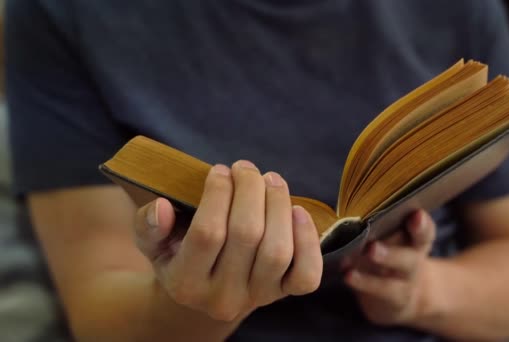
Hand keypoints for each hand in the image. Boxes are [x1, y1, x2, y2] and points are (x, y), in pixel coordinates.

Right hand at [133, 161, 322, 321]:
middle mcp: (222, 297)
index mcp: (185, 284)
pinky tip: (298, 211)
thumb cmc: (178, 254)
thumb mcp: (153, 242)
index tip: (219, 170)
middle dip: (250, 190)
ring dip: (278, 205)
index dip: (218, 194)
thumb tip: (162, 207)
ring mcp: (257, 298)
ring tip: (271, 179)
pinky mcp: (284, 294)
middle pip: (247, 235)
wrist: (206, 291)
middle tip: (245, 168)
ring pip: (277, 251)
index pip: (207, 233)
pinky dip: (308, 241)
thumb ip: (148, 226)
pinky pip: (306, 275)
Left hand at [344, 209, 435, 325]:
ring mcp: (405, 281)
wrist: (400, 297)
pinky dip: (363, 282)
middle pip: (410, 255)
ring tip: (366, 254)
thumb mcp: (390, 238)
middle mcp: (414, 259)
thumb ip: (379, 224)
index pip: (424, 230)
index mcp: (416, 239)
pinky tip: (348, 274)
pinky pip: (380, 290)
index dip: (421, 224)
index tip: (415, 215)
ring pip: (396, 274)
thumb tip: (350, 207)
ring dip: (382, 263)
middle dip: (393, 250)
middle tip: (372, 246)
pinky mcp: (394, 298)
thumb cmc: (389, 254)